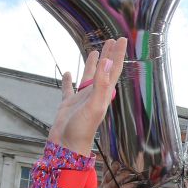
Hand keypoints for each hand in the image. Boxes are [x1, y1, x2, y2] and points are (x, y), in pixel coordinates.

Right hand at [49, 38, 127, 154]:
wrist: (67, 148)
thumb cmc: (82, 130)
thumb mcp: (94, 105)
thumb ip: (101, 83)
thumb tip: (108, 61)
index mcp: (103, 94)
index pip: (113, 69)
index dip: (118, 54)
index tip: (121, 39)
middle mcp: (94, 94)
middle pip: (103, 70)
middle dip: (108, 55)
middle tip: (112, 40)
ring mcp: (81, 99)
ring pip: (88, 77)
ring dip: (92, 64)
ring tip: (94, 51)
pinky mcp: (68, 104)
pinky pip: (68, 88)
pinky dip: (67, 80)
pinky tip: (67, 72)